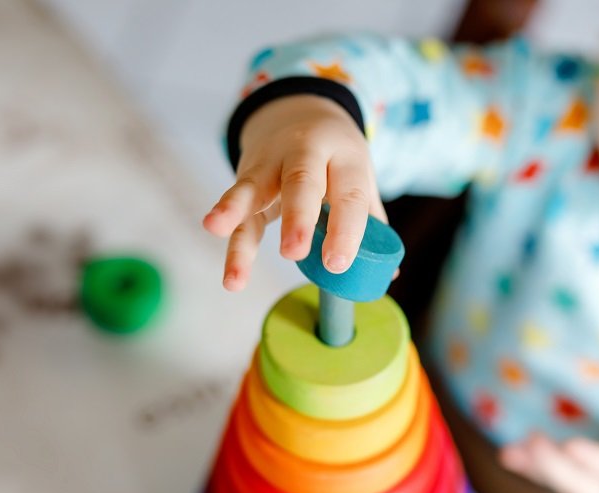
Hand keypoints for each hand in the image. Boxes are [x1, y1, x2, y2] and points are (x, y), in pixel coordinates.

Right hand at [202, 95, 386, 290]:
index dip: (345, 229)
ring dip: (237, 209)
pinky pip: (236, 200)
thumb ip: (370, 223)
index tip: (337, 263)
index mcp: (346, 157)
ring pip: (255, 185)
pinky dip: (223, 216)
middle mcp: (307, 152)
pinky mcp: (248, 175)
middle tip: (293, 253)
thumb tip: (388, 273)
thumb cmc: (335, 160)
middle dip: (297, 218)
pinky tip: (211, 230)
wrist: (300, 113)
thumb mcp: (357, 179)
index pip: (350, 194)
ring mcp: (273, 161)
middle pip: (302, 181)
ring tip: (218, 229)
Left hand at [499, 392, 598, 492]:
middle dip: (555, 465)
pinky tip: (508, 455)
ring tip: (511, 453)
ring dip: (535, 468)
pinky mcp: (574, 488)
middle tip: (534, 442)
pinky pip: (550, 480)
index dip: (594, 460)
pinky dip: (528, 468)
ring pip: (560, 484)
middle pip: (580, 484)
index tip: (573, 446)